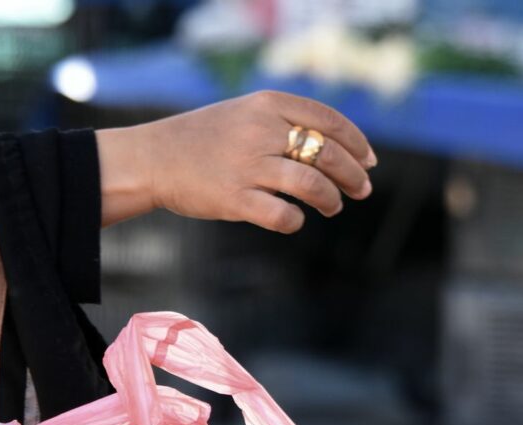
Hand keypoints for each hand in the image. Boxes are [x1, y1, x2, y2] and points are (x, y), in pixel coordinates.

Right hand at [97, 90, 376, 231]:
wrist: (153, 159)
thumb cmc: (205, 139)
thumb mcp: (246, 113)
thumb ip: (286, 121)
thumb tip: (340, 147)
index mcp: (267, 104)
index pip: (328, 120)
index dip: (357, 142)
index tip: (370, 161)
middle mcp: (260, 130)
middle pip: (328, 153)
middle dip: (354, 175)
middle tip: (362, 190)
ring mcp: (247, 165)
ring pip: (312, 184)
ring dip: (332, 199)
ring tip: (333, 206)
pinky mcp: (234, 198)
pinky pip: (283, 216)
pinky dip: (296, 221)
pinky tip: (294, 220)